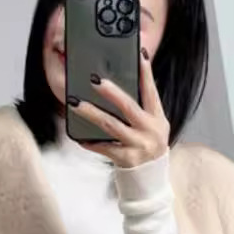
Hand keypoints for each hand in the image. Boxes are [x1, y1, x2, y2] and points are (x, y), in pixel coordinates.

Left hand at [68, 49, 169, 168]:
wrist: (151, 178)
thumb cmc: (147, 144)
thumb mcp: (152, 124)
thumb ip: (141, 106)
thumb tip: (118, 84)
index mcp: (158, 118)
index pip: (152, 92)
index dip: (146, 74)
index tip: (140, 55)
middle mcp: (150, 131)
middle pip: (129, 107)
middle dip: (111, 93)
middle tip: (95, 80)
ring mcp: (138, 145)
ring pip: (111, 125)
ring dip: (92, 113)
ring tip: (76, 104)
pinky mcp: (126, 159)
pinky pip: (103, 147)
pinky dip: (89, 141)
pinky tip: (78, 135)